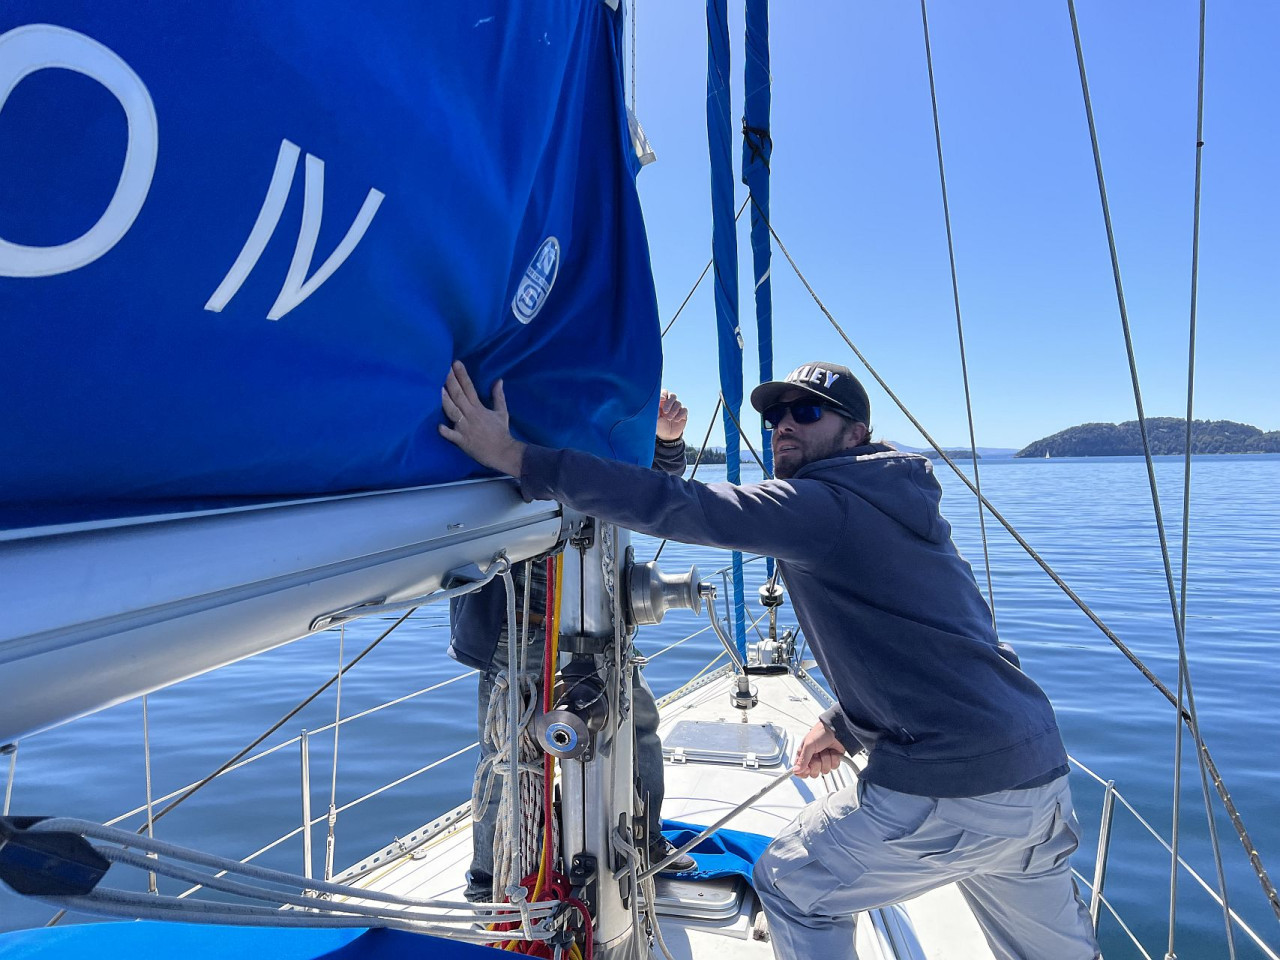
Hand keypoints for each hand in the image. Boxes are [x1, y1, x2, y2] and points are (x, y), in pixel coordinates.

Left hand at [438, 360, 525, 476]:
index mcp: (479, 408)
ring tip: (438, 389)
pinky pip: (452, 436)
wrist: (503, 452)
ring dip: (445, 401)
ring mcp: (465, 427)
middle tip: (442, 368)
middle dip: (450, 381)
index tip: (455, 363)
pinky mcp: (462, 441)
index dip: (462, 375)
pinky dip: (445, 431)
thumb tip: (499, 380)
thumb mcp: (502, 412)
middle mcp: (471, 415)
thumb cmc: (501, 432)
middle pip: (459, 395)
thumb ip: (498, 396)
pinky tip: (438, 426)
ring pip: (453, 411)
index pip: (469, 388)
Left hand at [656, 390, 687, 441]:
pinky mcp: (683, 413)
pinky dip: (680, 414)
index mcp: (662, 402)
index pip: (664, 392)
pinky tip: (676, 420)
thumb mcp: (655, 418)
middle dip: (669, 403)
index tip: (662, 399)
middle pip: (673, 396)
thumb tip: (657, 402)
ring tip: (669, 418)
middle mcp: (670, 403)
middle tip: (665, 411)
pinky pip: (684, 410)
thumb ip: (655, 410)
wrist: (666, 435)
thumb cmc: (659, 425)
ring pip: (678, 403)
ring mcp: (677, 408)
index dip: (664, 394)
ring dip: (674, 411)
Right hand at [792, 720, 846, 778]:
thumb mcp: (809, 745)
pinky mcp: (832, 761)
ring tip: (825, 750)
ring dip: (826, 759)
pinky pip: (834, 767)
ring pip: (824, 771)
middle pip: (813, 773)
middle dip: (817, 764)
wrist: (837, 729)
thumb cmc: (821, 732)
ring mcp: (823, 761)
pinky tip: (832, 752)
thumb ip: (802, 759)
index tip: (808, 767)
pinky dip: (834, 759)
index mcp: (804, 755)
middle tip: (817, 755)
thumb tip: (796, 770)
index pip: (800, 771)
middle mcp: (813, 759)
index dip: (804, 772)